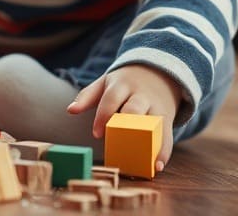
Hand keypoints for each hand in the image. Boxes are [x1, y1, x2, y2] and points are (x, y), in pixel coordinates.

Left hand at [66, 64, 180, 171]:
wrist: (157, 72)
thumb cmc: (124, 83)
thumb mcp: (105, 82)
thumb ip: (87, 96)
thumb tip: (70, 110)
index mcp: (123, 85)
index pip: (112, 99)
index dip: (104, 116)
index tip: (96, 134)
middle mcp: (141, 95)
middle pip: (134, 109)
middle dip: (126, 127)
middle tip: (118, 146)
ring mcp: (156, 107)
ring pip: (153, 124)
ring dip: (149, 144)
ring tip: (144, 163)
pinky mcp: (167, 119)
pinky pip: (166, 135)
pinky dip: (163, 151)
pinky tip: (157, 165)